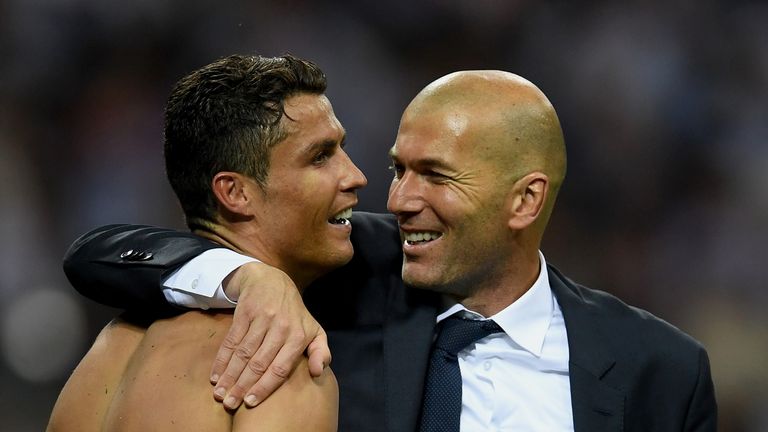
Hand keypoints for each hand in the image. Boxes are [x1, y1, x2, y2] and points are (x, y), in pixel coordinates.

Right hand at [210, 262, 330, 409]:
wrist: (272, 280)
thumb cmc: (295, 313)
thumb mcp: (314, 329)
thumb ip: (322, 352)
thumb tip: (319, 372)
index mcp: (299, 336)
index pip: (280, 368)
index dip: (264, 387)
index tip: (250, 402)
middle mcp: (281, 327)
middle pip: (258, 363)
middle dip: (242, 386)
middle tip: (230, 403)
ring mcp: (262, 318)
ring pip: (243, 354)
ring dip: (229, 375)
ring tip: (220, 393)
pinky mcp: (245, 312)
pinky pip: (231, 340)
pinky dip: (222, 359)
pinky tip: (215, 375)